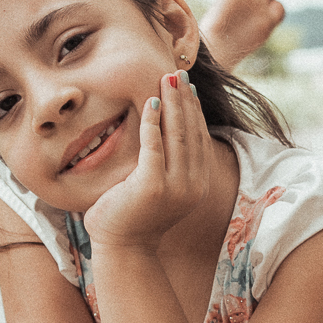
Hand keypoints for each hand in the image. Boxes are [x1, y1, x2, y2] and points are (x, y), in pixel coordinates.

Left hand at [83, 69, 210, 250]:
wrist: (123, 248)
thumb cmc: (134, 216)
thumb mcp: (159, 188)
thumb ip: (167, 164)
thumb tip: (165, 131)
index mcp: (197, 185)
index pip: (199, 139)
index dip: (194, 111)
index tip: (188, 89)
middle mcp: (192, 186)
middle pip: (191, 132)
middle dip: (184, 100)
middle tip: (178, 74)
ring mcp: (175, 187)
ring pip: (177, 135)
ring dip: (172, 104)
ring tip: (167, 80)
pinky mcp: (153, 186)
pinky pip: (154, 146)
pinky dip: (153, 122)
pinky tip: (150, 103)